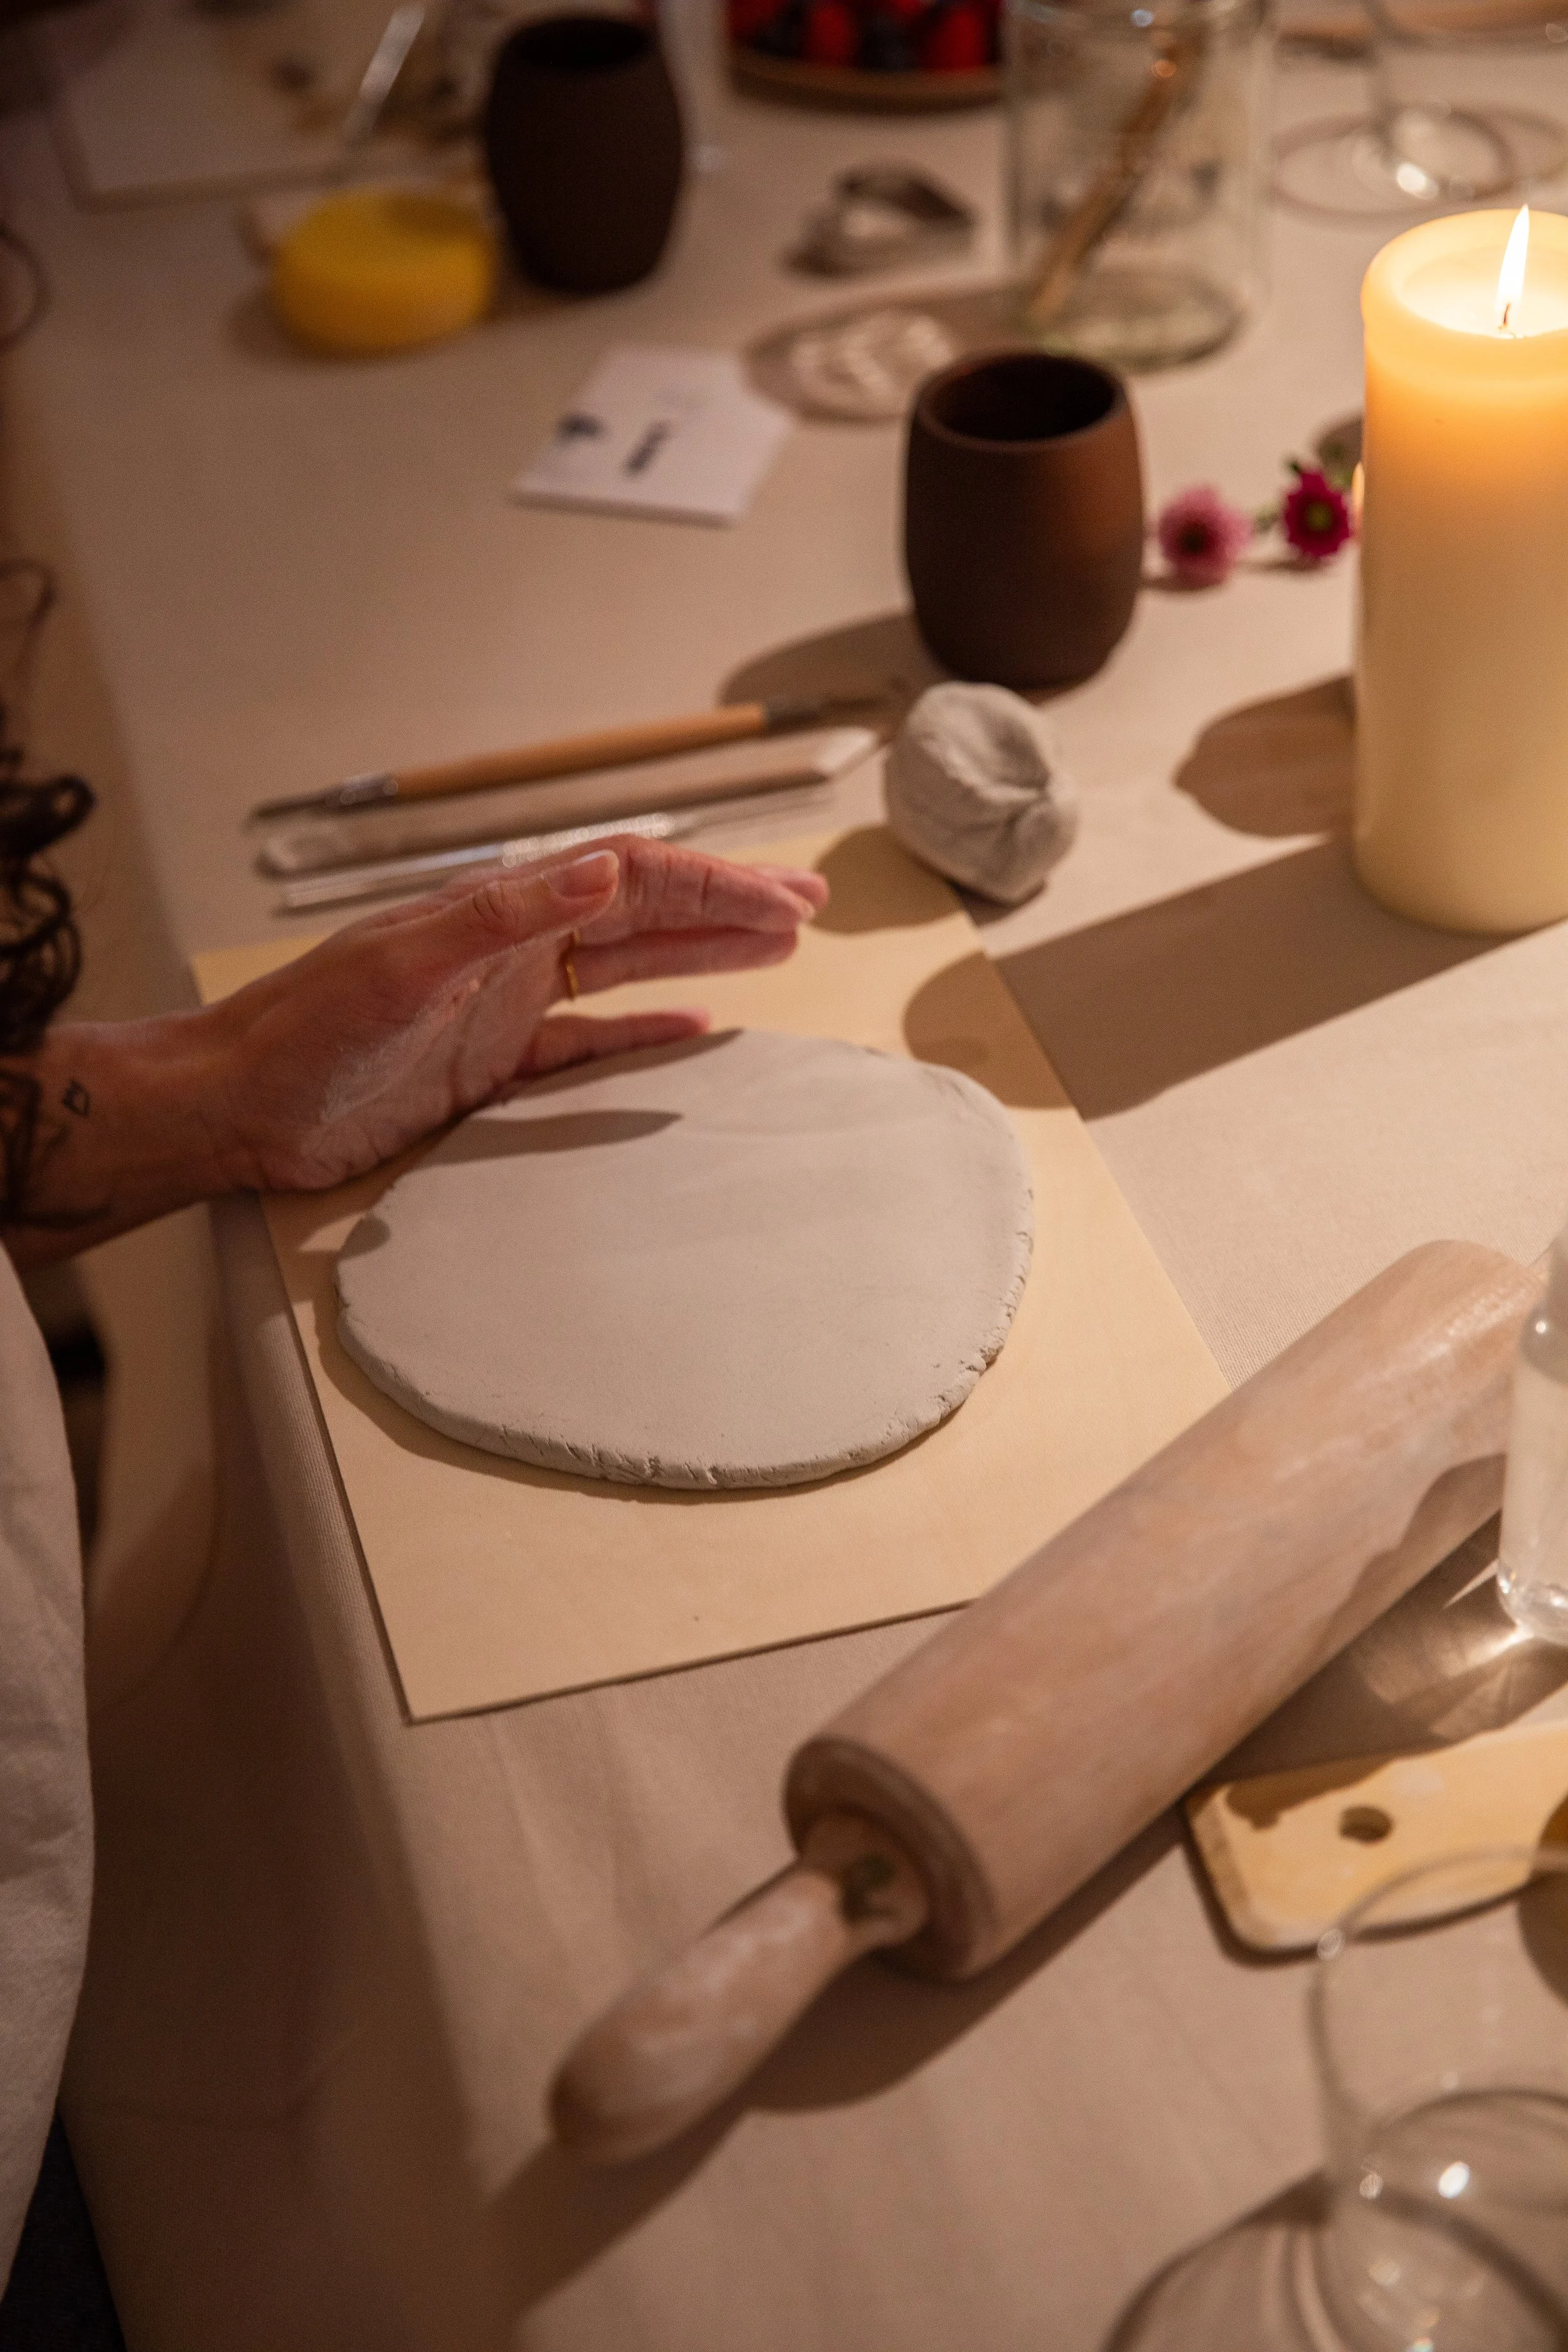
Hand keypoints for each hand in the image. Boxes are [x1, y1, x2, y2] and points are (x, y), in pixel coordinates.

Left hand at [0, 837, 829, 1265]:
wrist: (239, 1107)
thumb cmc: (305, 1031)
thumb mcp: (404, 964)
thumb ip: (504, 915)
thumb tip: (607, 866)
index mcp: (498, 912)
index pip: (628, 880)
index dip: (712, 887)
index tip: (784, 902)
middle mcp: (511, 950)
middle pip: (642, 916)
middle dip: (726, 910)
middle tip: (806, 911)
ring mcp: (504, 1007)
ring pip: (626, 972)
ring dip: (700, 959)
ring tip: (774, 952)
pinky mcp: (490, 1069)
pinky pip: (588, 1045)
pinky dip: (642, 1034)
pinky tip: (693, 1030)